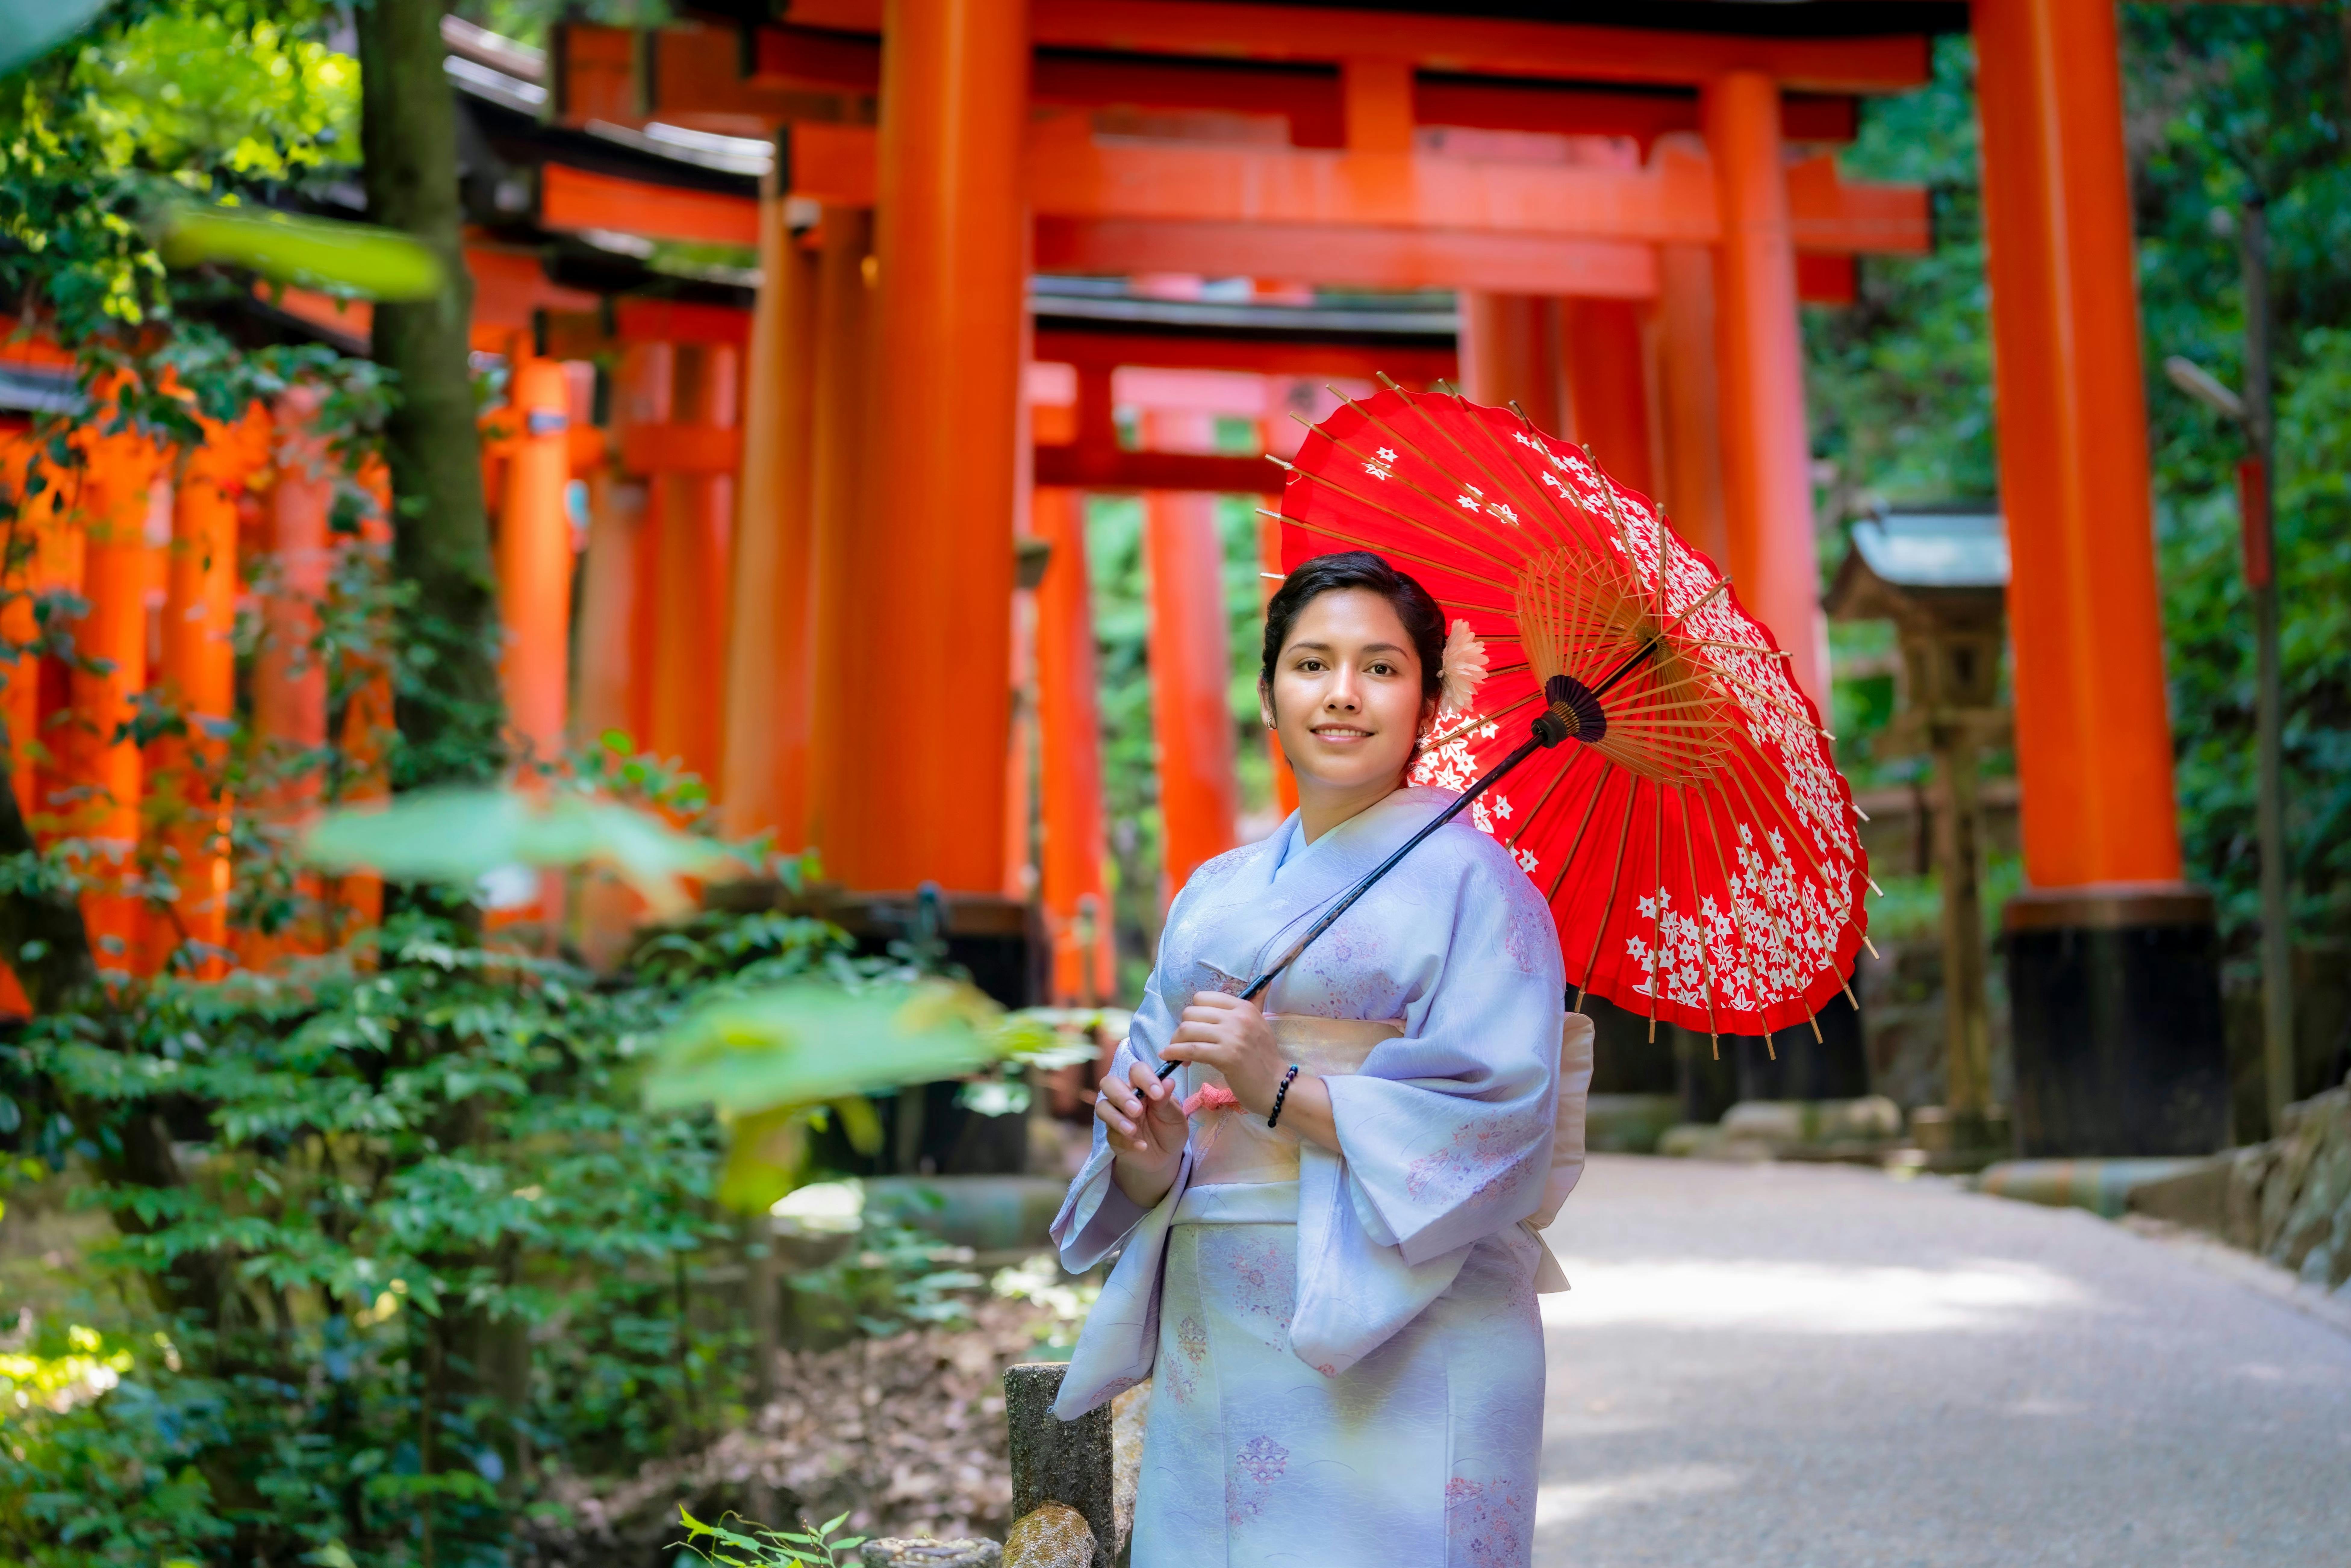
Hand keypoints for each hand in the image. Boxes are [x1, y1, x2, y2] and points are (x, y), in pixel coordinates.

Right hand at [1096, 1058, 1186, 1206]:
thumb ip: (1168, 1101)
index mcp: (1142, 1086)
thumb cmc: (1170, 1129)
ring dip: (1116, 1118)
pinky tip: (1142, 1147)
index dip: (1144, 1078)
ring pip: (1102, 1107)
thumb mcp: (1175, 1117)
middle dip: (1121, 1095)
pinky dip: (1126, 1141)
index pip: (1136, 1071)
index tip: (1157, 1094)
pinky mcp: (1112, 1135)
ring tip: (1133, 1130)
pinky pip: (1111, 1134)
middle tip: (1137, 1111)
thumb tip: (1168, 1081)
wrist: (1165, 1157)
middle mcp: (1125, 1096)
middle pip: (1109, 1083)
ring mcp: (1116, 1115)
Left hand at [1161, 991, 1289, 1119]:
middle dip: (1182, 1029)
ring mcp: (1232, 1036)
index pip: (1203, 997)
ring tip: (1178, 1054)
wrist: (1276, 1086)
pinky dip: (1174, 1053)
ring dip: (1176, 1043)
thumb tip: (1266, 983)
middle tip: (1184, 1045)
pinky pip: (1190, 1049)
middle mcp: (1238, 1017)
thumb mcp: (1260, 1025)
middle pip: (1191, 1013)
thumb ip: (1256, 1003)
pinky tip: (1169, 1057)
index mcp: (1244, 1007)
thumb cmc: (1264, 1057)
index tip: (1195, 1029)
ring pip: (1187, 1029)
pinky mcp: (1226, 1056)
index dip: (1193, 1014)